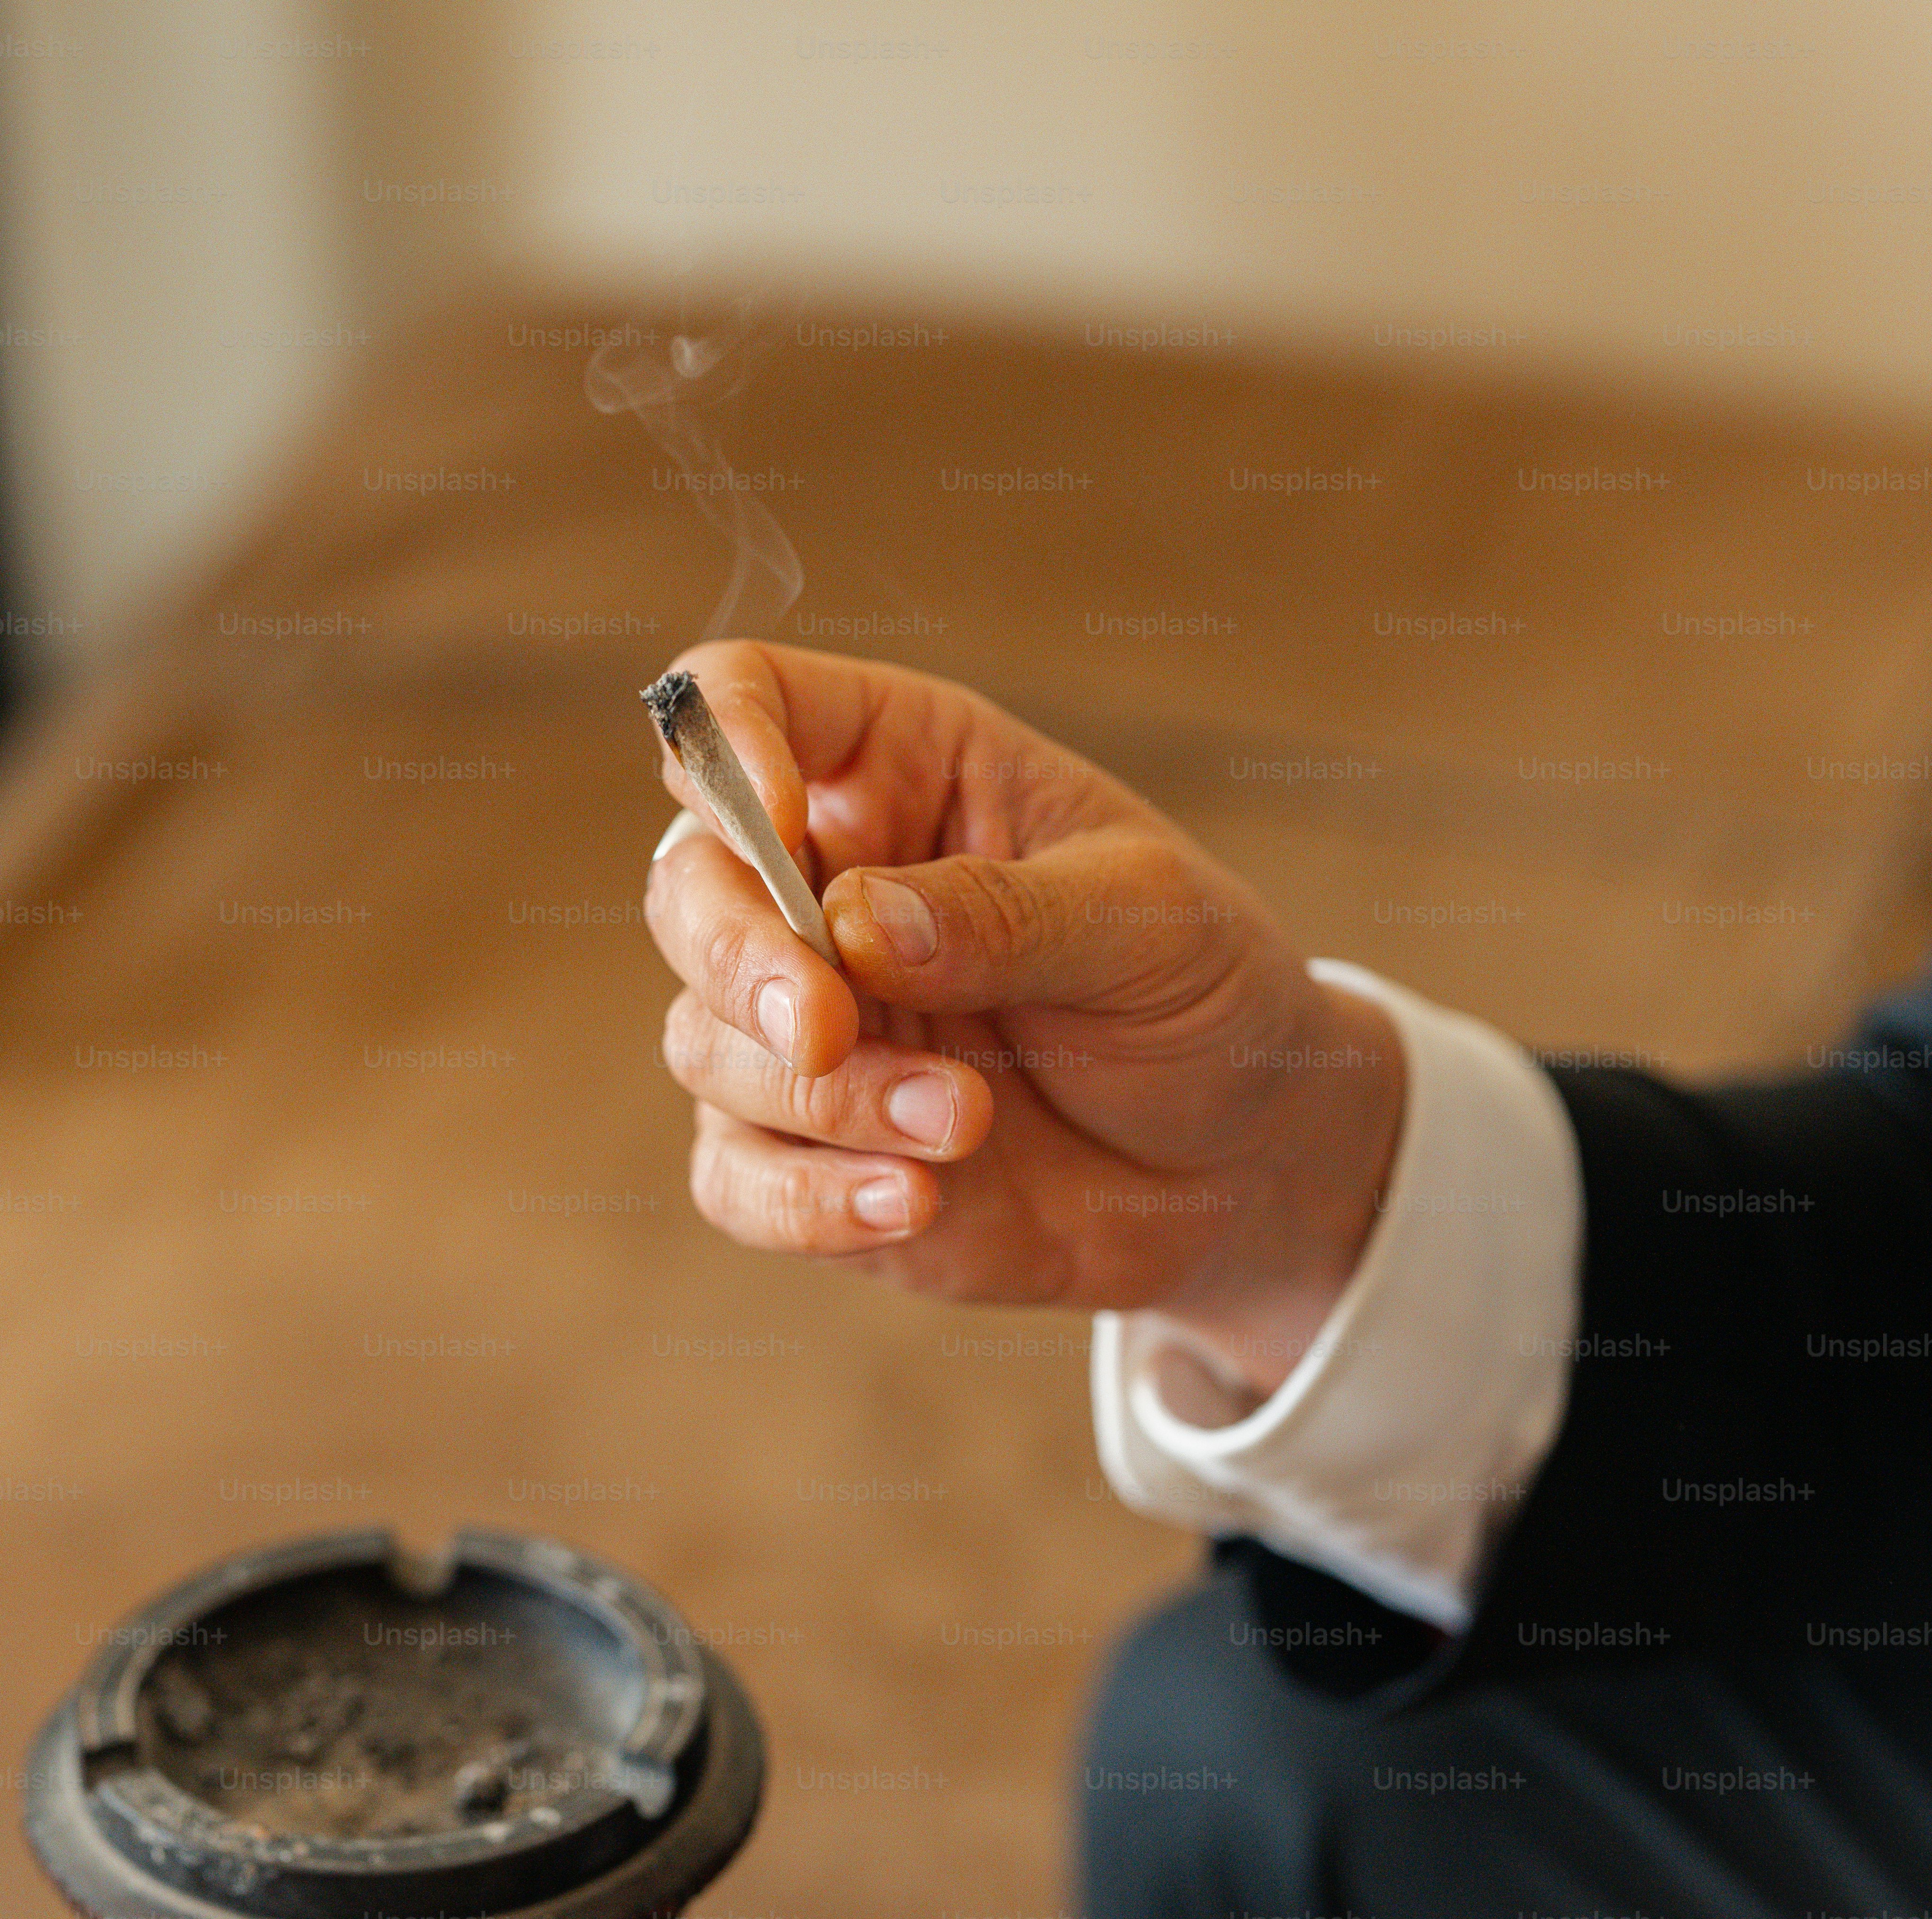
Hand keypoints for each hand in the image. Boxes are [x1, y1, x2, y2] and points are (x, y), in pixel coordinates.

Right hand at [642, 642, 1405, 1394]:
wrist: (1241, 1162)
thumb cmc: (1201, 993)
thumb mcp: (1148, 920)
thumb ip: (1005, 914)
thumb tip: (856, 926)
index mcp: (899, 771)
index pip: (750, 702)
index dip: (724, 742)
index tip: (774, 819)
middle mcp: (822, 886)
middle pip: (690, 885)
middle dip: (742, 960)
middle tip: (829, 1029)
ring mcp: (804, 1023)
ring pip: (707, 1041)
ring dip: (824, 1096)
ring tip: (967, 1122)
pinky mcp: (806, 1149)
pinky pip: (733, 1175)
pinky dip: (803, 1199)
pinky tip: (912, 1203)